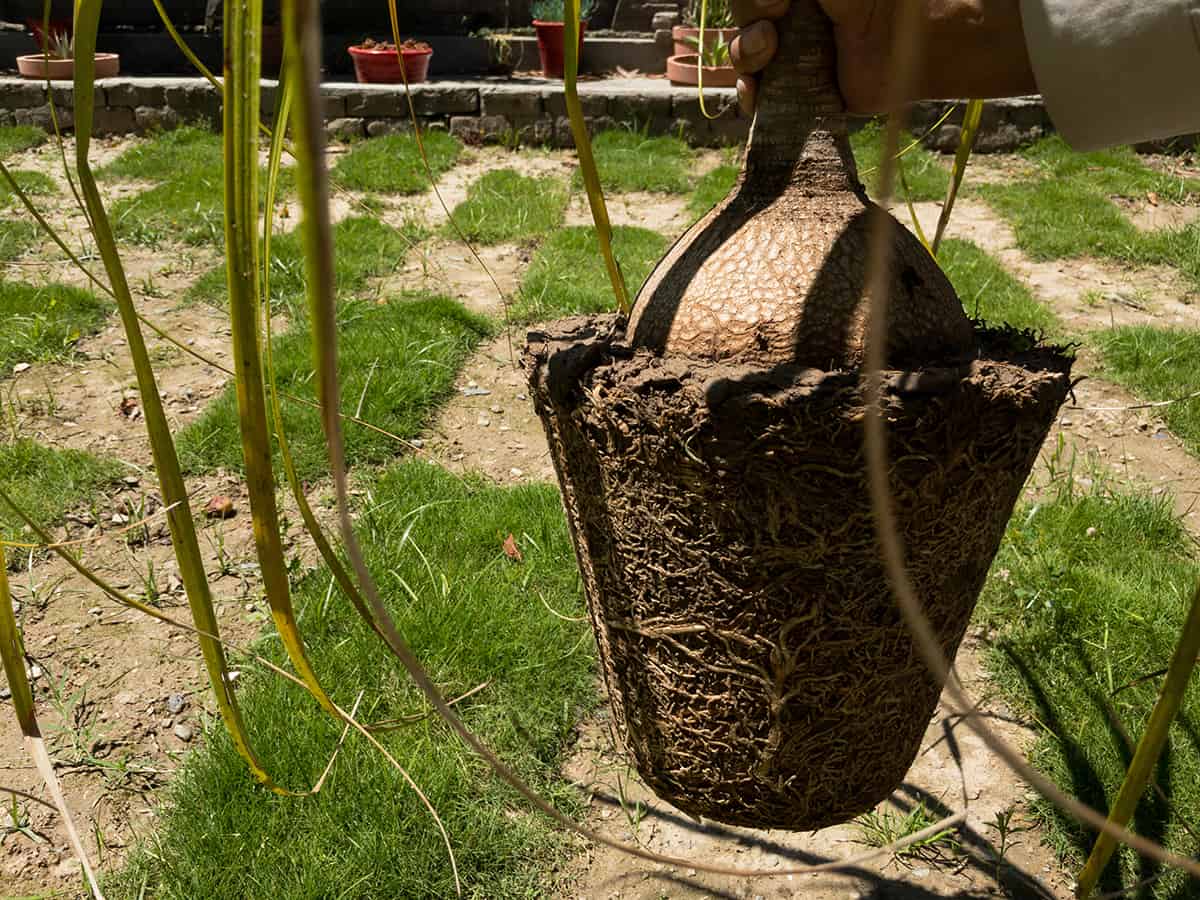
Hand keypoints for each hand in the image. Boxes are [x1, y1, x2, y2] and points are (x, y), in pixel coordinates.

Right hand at [730, 1, 1037, 117]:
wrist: (917, 46)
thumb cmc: (880, 2)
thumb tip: (765, 5)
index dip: (751, 1)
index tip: (777, 3)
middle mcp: (790, 14)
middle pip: (742, 16)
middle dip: (747, 19)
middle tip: (773, 27)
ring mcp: (790, 51)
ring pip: (743, 54)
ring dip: (745, 55)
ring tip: (769, 53)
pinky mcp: (796, 89)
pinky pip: (756, 94)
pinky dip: (748, 94)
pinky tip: (755, 93)